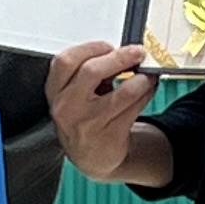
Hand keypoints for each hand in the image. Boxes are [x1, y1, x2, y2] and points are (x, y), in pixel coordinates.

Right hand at [45, 43, 158, 181]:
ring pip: (122, 92)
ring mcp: (88, 124)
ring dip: (141, 79)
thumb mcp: (74, 95)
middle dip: (120, 57)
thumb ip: (88, 73)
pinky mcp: (110, 136)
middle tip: (137, 52)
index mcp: (55, 91)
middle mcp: (67, 108)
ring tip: (148, 74)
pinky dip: (147, 93)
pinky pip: (135, 108)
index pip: (65, 61)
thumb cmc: (83, 119)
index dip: (90, 48)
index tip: (109, 46)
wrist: (90, 157)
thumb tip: (120, 53)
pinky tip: (148, 88)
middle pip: (92, 72)